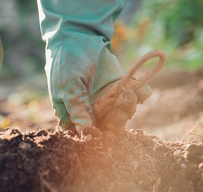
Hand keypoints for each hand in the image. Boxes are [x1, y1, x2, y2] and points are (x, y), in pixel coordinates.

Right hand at [37, 0, 150, 133]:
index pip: (85, 133)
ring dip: (129, 106)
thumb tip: (86, 132)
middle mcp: (90, 111)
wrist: (79, 35)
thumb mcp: (68, 84)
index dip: (96, 137)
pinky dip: (141, 94)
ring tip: (130, 92)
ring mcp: (107, 101)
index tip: (106, 135)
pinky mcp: (120, 89)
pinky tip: (144, 88)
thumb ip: (77, 107)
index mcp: (73, 114)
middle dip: (116, 121)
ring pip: (122, 113)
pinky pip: (134, 96)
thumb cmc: (66, 60)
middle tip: (121, 110)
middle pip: (106, 126)